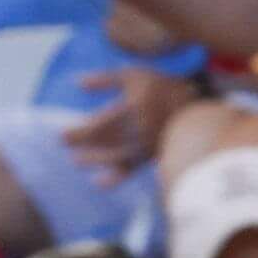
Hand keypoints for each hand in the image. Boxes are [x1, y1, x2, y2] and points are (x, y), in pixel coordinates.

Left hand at [58, 65, 194, 180]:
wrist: (195, 105)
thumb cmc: (161, 86)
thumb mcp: (133, 74)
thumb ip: (105, 79)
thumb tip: (77, 83)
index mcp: (133, 108)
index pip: (99, 125)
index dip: (78, 133)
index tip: (61, 136)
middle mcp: (140, 129)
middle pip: (105, 141)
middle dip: (83, 145)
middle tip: (65, 146)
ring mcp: (148, 143)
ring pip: (117, 157)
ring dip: (95, 161)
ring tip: (77, 162)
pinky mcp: (154, 154)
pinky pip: (133, 169)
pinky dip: (115, 178)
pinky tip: (99, 184)